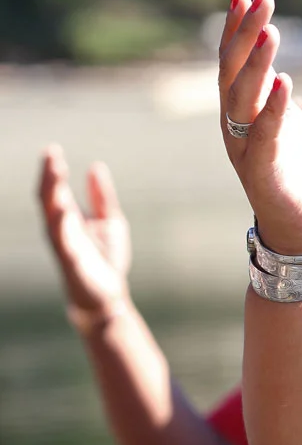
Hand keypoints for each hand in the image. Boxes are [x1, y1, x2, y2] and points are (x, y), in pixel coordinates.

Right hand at [37, 147, 132, 321]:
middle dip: (49, 177)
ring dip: (53, 194)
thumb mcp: (110, 221)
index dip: (52, 170)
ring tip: (56, 173)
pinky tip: (64, 210)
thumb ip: (102, 196)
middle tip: (51, 155)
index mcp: (68, 218)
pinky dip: (62, 226)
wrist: (108, 295)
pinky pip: (63, 242)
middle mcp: (61, 229)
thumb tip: (95, 166)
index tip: (52, 149)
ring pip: (51, 215)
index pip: (55, 190)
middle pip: (49, 198)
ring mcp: (64, 245)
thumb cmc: (105, 259)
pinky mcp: (72, 261)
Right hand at [219, 0, 301, 255]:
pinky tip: (284, 80)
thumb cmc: (294, 174)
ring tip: (271, 30)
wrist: (299, 229)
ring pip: (244, 97)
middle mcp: (234, 125)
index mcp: (240, 112)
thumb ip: (272, 94)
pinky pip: (266, 133)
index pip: (234, 61)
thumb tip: (270, 63)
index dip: (237, 28)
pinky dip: (274, 107)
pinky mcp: (262, 170)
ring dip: (257, 62)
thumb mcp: (284, 124)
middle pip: (234, 70)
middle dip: (246, 32)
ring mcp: (244, 147)